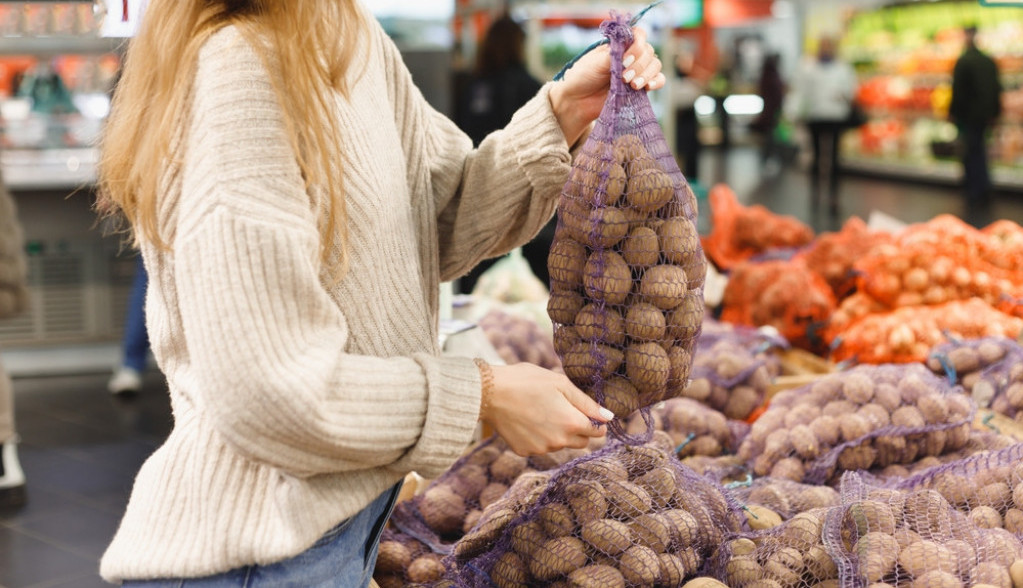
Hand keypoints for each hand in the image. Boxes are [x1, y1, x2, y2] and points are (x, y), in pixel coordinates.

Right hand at [480, 362, 611, 455]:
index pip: (598, 432)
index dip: (595, 420)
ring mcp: (541, 449)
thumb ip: (587, 403)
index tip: (585, 410)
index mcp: (571, 423)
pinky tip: (527, 419)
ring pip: (560, 444)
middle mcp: (558, 441)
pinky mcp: (524, 451)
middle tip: (562, 408)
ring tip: (541, 410)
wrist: (489, 393)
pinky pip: (540, 447)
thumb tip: (609, 417)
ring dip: (558, 432)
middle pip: (582, 442)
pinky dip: (539, 436)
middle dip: (578, 428)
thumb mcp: (560, 383)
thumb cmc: (526, 381)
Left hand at [549, 27, 665, 144]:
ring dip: (647, 74)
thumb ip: (614, 55)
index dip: (637, 45)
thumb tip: (630, 48)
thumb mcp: (596, 62)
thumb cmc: (582, 78)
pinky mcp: (639, 87)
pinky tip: (648, 87)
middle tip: (624, 77)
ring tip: (633, 85)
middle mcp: (630, 56)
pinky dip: (656, 82)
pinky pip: (658, 80)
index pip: (639, 35)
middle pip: (649, 51)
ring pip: (655, 65)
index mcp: (619, 45)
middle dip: (639, 64)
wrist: (577, 101)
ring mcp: (636, 71)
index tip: (625, 59)